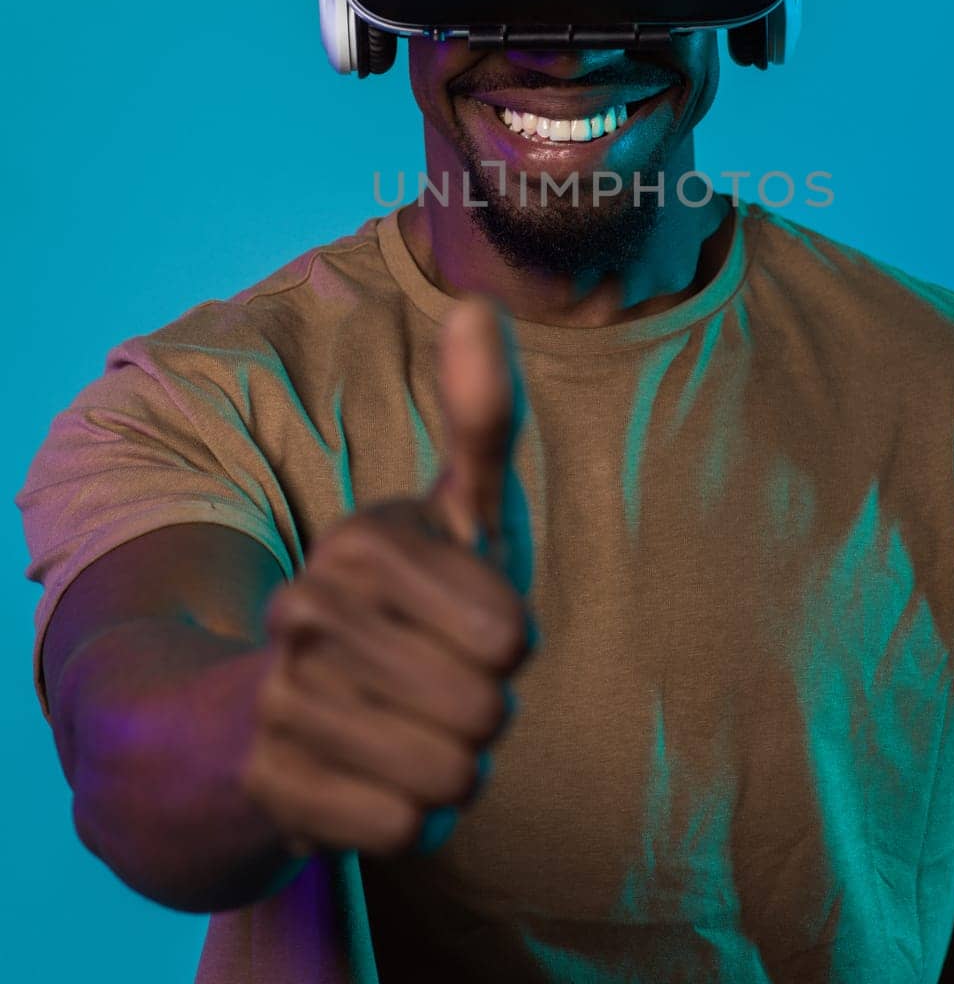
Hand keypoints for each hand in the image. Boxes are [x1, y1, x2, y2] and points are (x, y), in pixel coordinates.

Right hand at [240, 296, 534, 859]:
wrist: (266, 716)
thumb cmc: (402, 605)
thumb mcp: (454, 512)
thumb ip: (480, 416)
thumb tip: (475, 298)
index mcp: (364, 542)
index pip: (511, 636)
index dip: (507, 644)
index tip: (461, 623)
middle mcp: (308, 611)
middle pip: (485, 711)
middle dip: (482, 711)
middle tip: (434, 684)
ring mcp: (282, 698)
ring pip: (447, 776)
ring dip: (448, 767)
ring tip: (405, 728)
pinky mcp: (272, 786)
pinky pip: (401, 830)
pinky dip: (406, 818)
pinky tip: (370, 778)